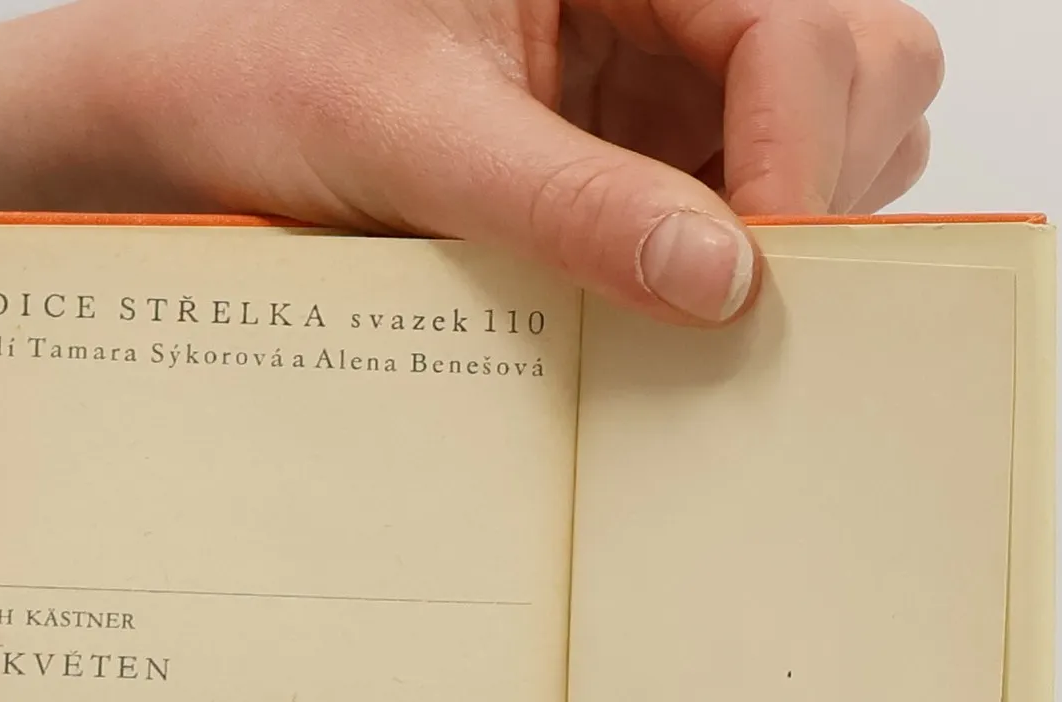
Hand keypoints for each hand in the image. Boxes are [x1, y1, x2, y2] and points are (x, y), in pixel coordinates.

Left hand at [86, 0, 945, 321]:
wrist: (200, 121)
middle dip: (823, 176)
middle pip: (861, 61)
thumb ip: (571, 201)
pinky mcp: (645, 147)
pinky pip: (748, 201)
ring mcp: (666, 72)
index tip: (757, 275)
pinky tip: (672, 312)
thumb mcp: (418, 139)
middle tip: (742, 291)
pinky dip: (735, 263)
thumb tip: (722, 280)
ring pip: (832, 133)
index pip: (796, 24)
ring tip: (695, 300)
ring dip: (792, 225)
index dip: (802, 152)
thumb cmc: (278, 80)